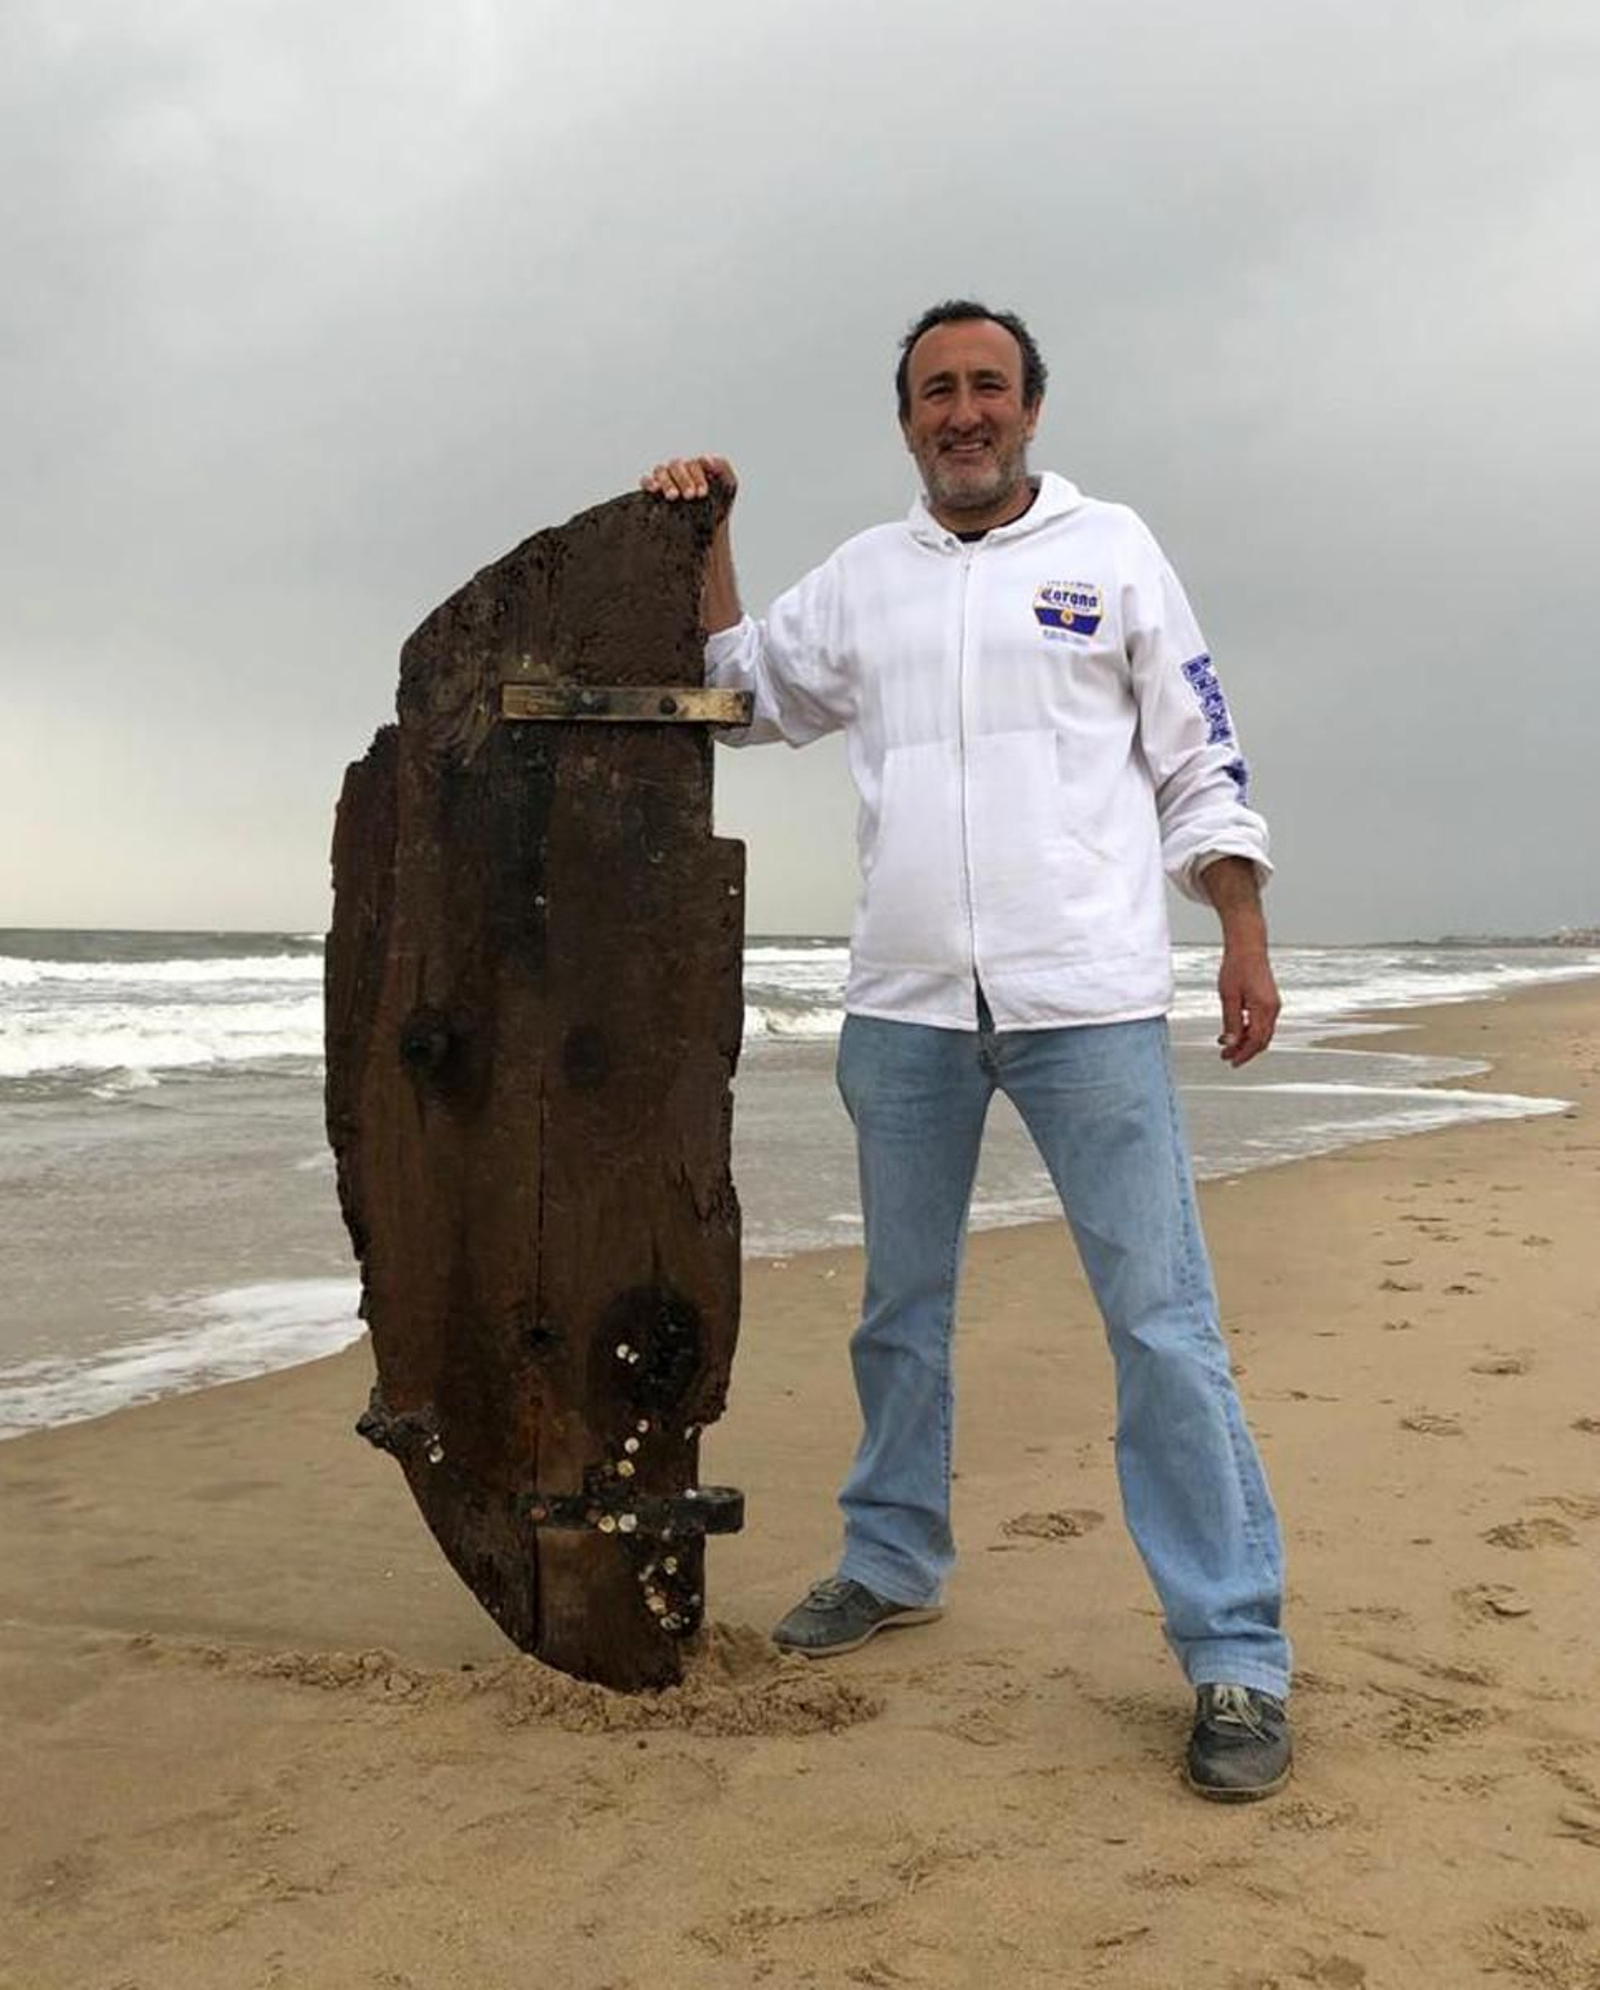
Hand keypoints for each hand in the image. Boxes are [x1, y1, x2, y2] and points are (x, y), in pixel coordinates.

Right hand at [639, 455, 737, 502]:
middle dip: (684, 480)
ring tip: (673, 496)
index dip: (698, 476)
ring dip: (667, 482)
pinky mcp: (652, 490)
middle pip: (676, 466)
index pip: (694, 464)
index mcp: (696, 467)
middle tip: (690, 496)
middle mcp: (679, 470)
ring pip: (661, 470)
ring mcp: (665, 478)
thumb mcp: (728, 487)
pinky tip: (655, 490)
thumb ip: (724, 469)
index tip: (703, 492)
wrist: (708, 529)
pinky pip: (646, 480)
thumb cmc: (717, 506)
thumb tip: (709, 459)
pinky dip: (649, 482)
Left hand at [1217, 945, 1279, 1066]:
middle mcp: (1273, 1009)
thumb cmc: (1237, 967)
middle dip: (1244, 1051)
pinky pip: (1262, 1022)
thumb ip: (1231, 1022)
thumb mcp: (1229, 997)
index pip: (1255, 1041)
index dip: (1243, 1054)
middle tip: (1227, 1056)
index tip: (1231, 1061)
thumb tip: (1230, 1043)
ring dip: (1246, 1041)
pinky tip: (1235, 1030)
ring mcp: (1273, 1004)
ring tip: (1227, 1044)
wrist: (1247, 947)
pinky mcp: (1269, 1000)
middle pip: (1261, 1040)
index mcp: (1264, 1008)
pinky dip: (1249, 1030)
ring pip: (1262, 1032)